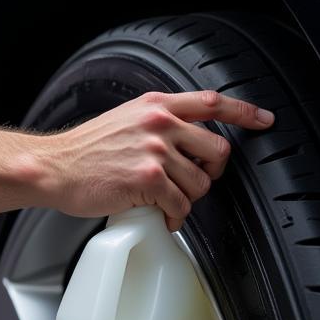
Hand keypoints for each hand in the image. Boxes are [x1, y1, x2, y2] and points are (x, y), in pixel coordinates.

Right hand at [43, 90, 274, 229]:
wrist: (55, 167)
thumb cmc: (85, 149)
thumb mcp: (125, 118)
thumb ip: (158, 121)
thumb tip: (188, 138)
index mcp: (156, 106)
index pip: (212, 102)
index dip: (245, 111)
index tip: (265, 119)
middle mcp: (160, 124)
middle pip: (218, 150)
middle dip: (210, 172)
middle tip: (190, 181)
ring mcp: (155, 151)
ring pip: (201, 184)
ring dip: (185, 199)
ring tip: (162, 200)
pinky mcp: (148, 180)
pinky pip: (181, 206)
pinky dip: (173, 217)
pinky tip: (157, 213)